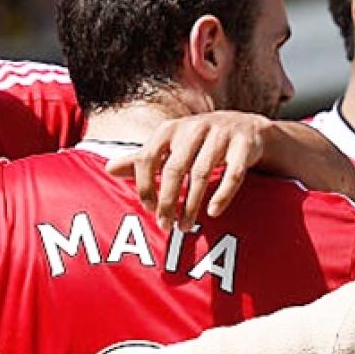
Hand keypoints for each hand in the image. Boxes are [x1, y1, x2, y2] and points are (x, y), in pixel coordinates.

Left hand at [105, 112, 271, 230]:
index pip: (148, 157)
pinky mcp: (245, 144)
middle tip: (165, 225)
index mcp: (170, 129)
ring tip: (185, 226)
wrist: (246, 127)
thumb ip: (142, 159)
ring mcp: (221, 134)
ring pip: (202, 173)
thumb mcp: (170, 147)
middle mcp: (194, 127)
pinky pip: (233, 174)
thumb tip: (108, 169)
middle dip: (168, 200)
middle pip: (175, 169)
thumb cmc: (199, 142)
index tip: (148, 208)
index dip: (145, 185)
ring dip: (192, 204)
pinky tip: (213, 212)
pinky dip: (222, 195)